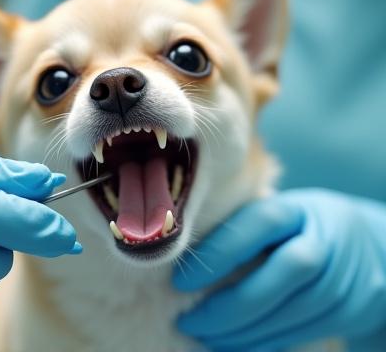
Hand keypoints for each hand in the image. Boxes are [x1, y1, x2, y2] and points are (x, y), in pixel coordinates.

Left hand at [173, 189, 385, 350]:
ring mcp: (343, 279)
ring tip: (205, 335)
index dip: (218, 254)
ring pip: (289, 314)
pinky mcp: (351, 310)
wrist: (370, 247)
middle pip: (277, 278)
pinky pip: (299, 335)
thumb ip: (246, 230)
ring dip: (240, 333)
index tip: (180, 281)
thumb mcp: (281, 214)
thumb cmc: (303, 227)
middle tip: (188, 321)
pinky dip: (262, 344)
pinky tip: (233, 345)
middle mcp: (325, 242)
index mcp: (298, 210)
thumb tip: (190, 262)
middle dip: (226, 308)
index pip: (258, 226)